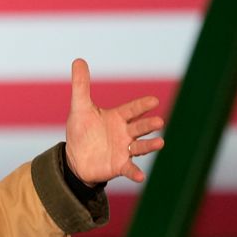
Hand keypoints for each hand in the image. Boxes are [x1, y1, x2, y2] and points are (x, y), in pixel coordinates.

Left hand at [65, 58, 164, 183]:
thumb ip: (81, 85)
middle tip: (159, 122)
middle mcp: (125, 133)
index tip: (153, 101)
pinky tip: (141, 176)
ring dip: (150, 145)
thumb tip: (78, 60)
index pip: (132, 109)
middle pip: (140, 127)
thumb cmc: (81, 131)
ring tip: (160, 143)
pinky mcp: (119, 165)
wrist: (76, 158)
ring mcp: (124, 150)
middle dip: (149, 124)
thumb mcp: (79, 107)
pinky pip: (130, 169)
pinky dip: (135, 172)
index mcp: (118, 117)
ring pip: (140, 146)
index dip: (142, 106)